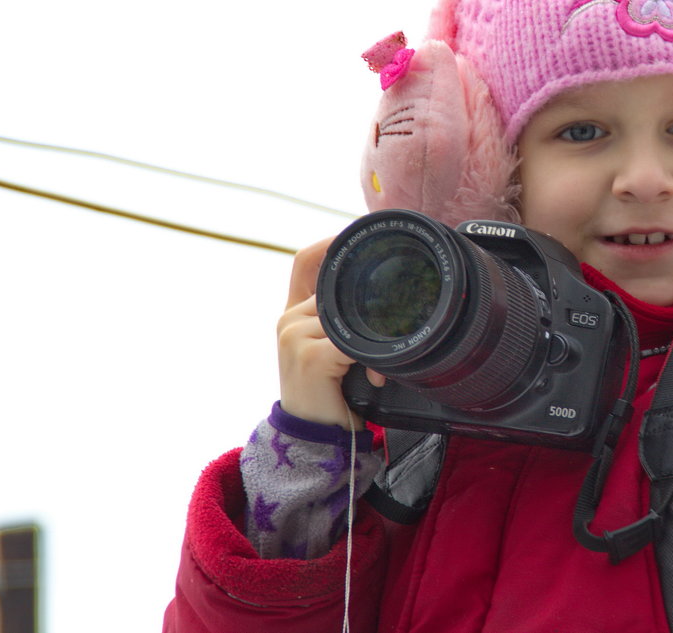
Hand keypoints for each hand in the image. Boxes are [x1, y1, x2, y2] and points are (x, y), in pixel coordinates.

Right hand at [277, 237, 385, 429]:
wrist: (314, 438)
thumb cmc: (330, 394)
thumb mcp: (334, 351)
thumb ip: (341, 322)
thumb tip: (377, 301)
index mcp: (294, 313)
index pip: (305, 261)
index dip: (328, 242)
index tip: (354, 233)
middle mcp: (289, 319)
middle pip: (337, 291)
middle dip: (368, 312)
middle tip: (383, 339)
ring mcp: (295, 335)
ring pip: (348, 318)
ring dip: (371, 344)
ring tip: (376, 371)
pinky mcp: (309, 355)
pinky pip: (351, 344)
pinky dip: (370, 360)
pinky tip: (373, 377)